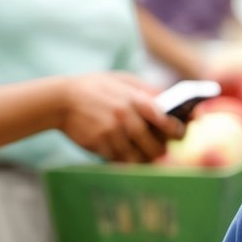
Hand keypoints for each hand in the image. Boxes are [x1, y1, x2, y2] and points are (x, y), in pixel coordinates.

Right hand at [61, 73, 185, 163]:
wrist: (60, 100)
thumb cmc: (96, 88)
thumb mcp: (122, 80)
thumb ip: (147, 91)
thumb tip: (171, 103)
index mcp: (135, 100)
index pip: (166, 121)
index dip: (178, 130)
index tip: (180, 133)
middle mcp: (125, 118)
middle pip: (155, 146)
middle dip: (161, 150)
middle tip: (160, 148)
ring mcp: (112, 134)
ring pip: (139, 158)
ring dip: (145, 158)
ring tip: (144, 153)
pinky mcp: (100, 147)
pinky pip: (121, 161)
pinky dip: (126, 160)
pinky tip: (125, 153)